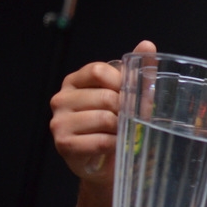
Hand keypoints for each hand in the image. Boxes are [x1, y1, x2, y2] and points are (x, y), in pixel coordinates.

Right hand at [50, 40, 155, 184]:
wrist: (105, 161)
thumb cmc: (114, 123)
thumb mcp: (126, 93)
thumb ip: (136, 69)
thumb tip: (147, 44)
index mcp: (75, 80)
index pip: (99, 71)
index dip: (122, 82)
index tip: (132, 94)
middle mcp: (62, 98)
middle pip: (105, 96)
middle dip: (127, 109)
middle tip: (133, 118)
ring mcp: (59, 122)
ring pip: (104, 118)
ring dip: (122, 127)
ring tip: (124, 131)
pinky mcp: (64, 144)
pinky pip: (100, 140)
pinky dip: (115, 143)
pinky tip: (116, 144)